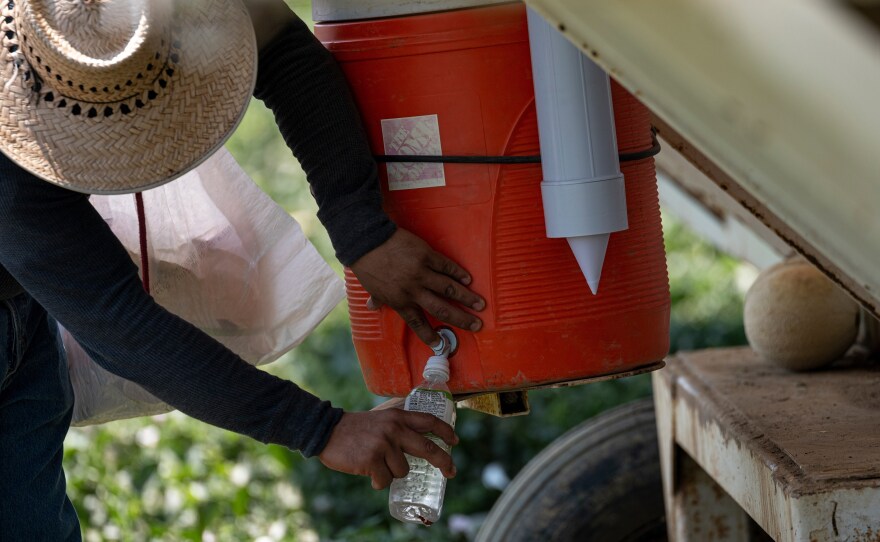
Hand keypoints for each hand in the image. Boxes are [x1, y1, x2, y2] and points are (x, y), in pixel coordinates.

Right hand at [318, 410, 457, 489]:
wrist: (327, 431)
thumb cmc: (355, 428)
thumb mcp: (381, 418)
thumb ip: (399, 423)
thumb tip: (421, 434)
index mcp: (397, 417)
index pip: (428, 421)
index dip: (445, 431)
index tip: (455, 440)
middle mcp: (394, 429)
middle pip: (427, 448)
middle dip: (443, 461)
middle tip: (451, 471)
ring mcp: (383, 445)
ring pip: (403, 471)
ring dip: (392, 473)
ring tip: (377, 464)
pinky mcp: (371, 460)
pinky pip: (384, 481)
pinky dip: (377, 481)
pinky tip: (367, 471)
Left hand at [350, 228, 484, 345]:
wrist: (367, 241)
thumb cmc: (368, 265)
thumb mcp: (372, 287)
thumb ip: (378, 299)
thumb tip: (372, 308)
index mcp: (399, 301)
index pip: (417, 322)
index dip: (429, 335)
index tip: (440, 345)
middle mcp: (413, 290)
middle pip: (441, 308)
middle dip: (461, 318)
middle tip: (477, 325)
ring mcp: (421, 272)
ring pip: (449, 288)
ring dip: (467, 297)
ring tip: (481, 305)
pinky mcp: (426, 255)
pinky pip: (446, 266)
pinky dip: (458, 272)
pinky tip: (468, 279)